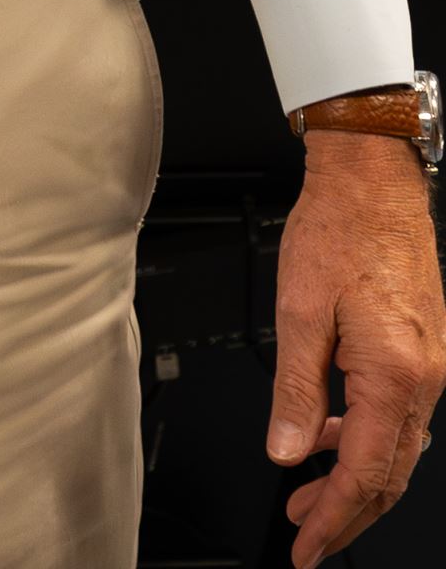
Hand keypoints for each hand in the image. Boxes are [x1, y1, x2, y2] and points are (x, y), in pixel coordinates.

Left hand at [268, 130, 445, 566]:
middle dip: (346, 511)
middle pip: (389, 474)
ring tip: (307, 493)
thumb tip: (287, 451)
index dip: (335, 518)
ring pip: (395, 449)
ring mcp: (429, 368)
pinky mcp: (422, 353)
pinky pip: (396, 416)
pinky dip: (364, 438)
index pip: (366, 474)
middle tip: (305, 534)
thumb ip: (296, 389)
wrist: (374, 183)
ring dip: (354, 477)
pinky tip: (331, 436)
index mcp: (396, 377)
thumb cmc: (338, 231)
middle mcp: (425, 380)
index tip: (307, 546)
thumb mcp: (299, 310)